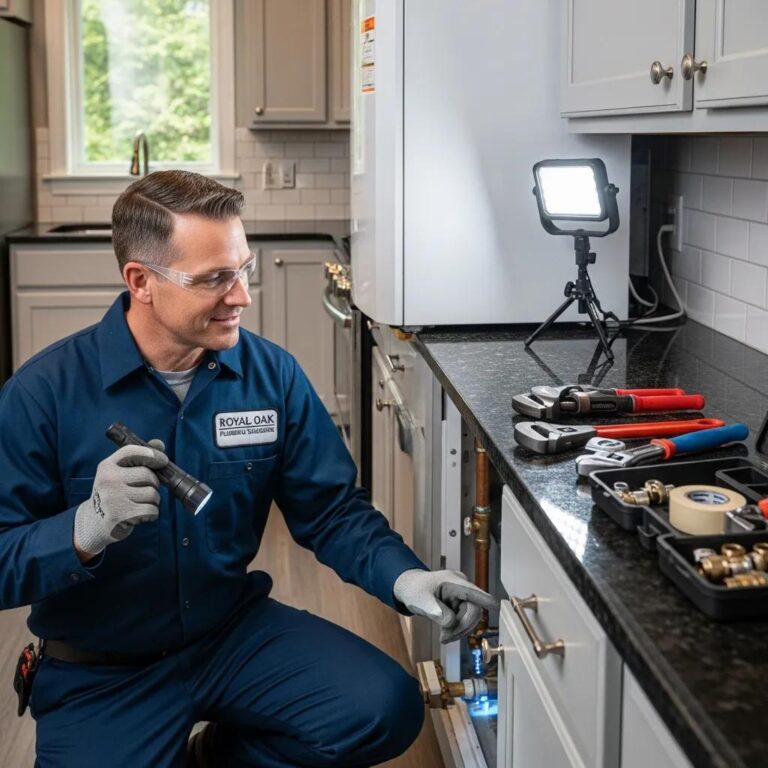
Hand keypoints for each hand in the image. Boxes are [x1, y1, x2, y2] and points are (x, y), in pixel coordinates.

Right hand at [73, 440, 167, 557]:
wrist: (94, 522)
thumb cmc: (113, 493)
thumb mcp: (119, 472)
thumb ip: (139, 457)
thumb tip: (159, 444)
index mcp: (107, 466)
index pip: (131, 451)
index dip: (152, 454)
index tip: (162, 461)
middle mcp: (108, 480)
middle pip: (148, 475)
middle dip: (154, 484)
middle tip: (145, 490)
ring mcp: (113, 498)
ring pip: (152, 494)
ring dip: (153, 500)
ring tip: (140, 503)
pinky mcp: (121, 516)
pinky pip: (151, 510)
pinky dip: (152, 513)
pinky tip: (141, 514)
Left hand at [393, 569, 497, 642]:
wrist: (410, 588)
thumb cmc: (414, 589)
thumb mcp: (421, 601)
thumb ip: (435, 611)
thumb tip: (450, 622)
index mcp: (453, 581)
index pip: (472, 592)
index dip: (485, 600)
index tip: (497, 606)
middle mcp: (461, 587)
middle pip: (473, 610)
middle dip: (462, 627)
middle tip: (445, 638)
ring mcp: (462, 596)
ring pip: (470, 618)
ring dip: (459, 630)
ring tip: (443, 637)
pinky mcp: (461, 604)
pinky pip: (465, 619)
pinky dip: (457, 629)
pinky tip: (445, 633)